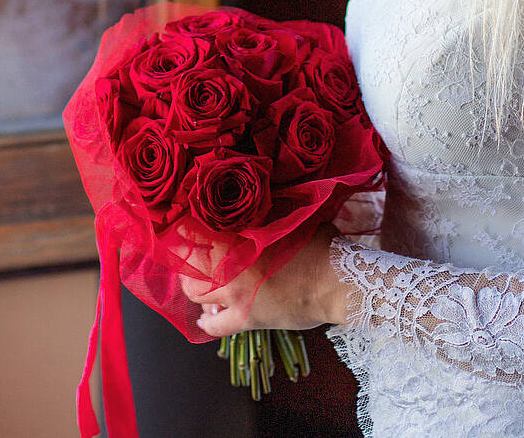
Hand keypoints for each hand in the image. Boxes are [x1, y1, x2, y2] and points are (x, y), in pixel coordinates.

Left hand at [181, 224, 347, 337]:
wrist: (337, 282)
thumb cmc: (319, 246)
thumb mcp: (292, 218)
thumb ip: (268, 212)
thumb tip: (258, 198)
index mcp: (238, 238)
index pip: (194, 233)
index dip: (185, 231)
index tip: (186, 230)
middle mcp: (230, 267)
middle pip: (190, 266)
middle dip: (188, 264)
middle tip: (194, 261)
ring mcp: (237, 295)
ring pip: (197, 295)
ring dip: (195, 291)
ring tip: (203, 287)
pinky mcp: (247, 318)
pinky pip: (215, 326)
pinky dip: (207, 322)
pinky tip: (206, 317)